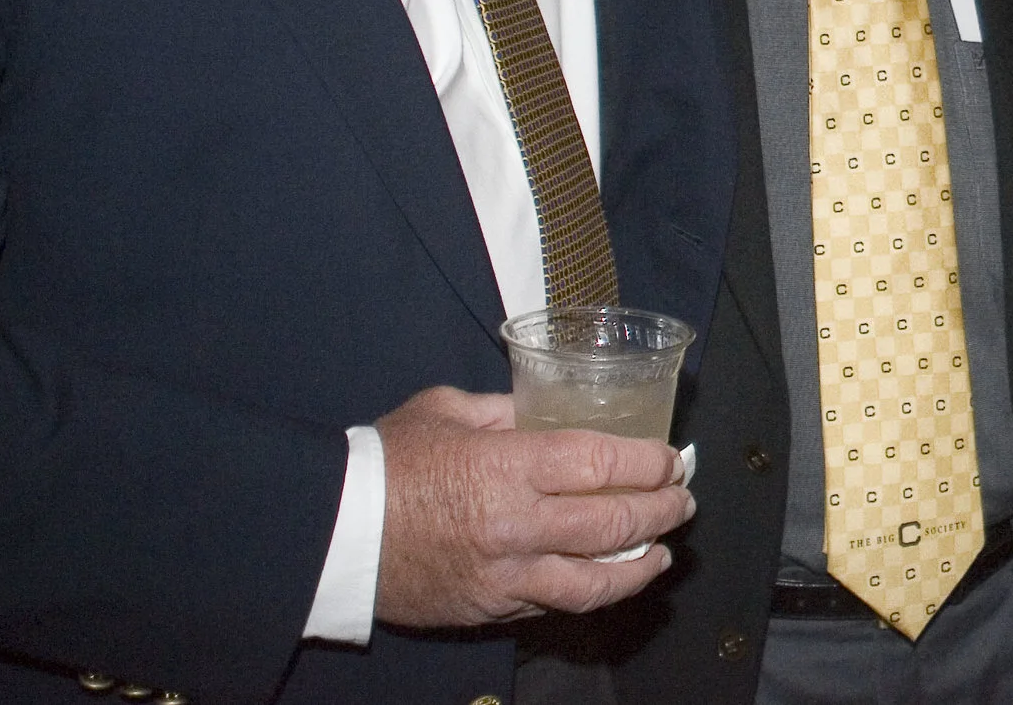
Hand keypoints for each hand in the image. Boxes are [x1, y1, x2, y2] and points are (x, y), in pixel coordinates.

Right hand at [373, 386, 693, 627]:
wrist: (330, 534)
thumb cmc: (386, 462)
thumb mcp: (448, 410)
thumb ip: (507, 408)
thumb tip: (548, 405)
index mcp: (509, 466)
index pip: (603, 462)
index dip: (649, 461)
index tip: (671, 457)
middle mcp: (517, 524)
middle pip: (614, 521)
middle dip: (662, 509)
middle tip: (682, 498)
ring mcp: (506, 574)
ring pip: (596, 579)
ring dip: (641, 563)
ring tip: (663, 549)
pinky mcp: (491, 608)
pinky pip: (555, 605)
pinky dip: (594, 592)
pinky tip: (612, 579)